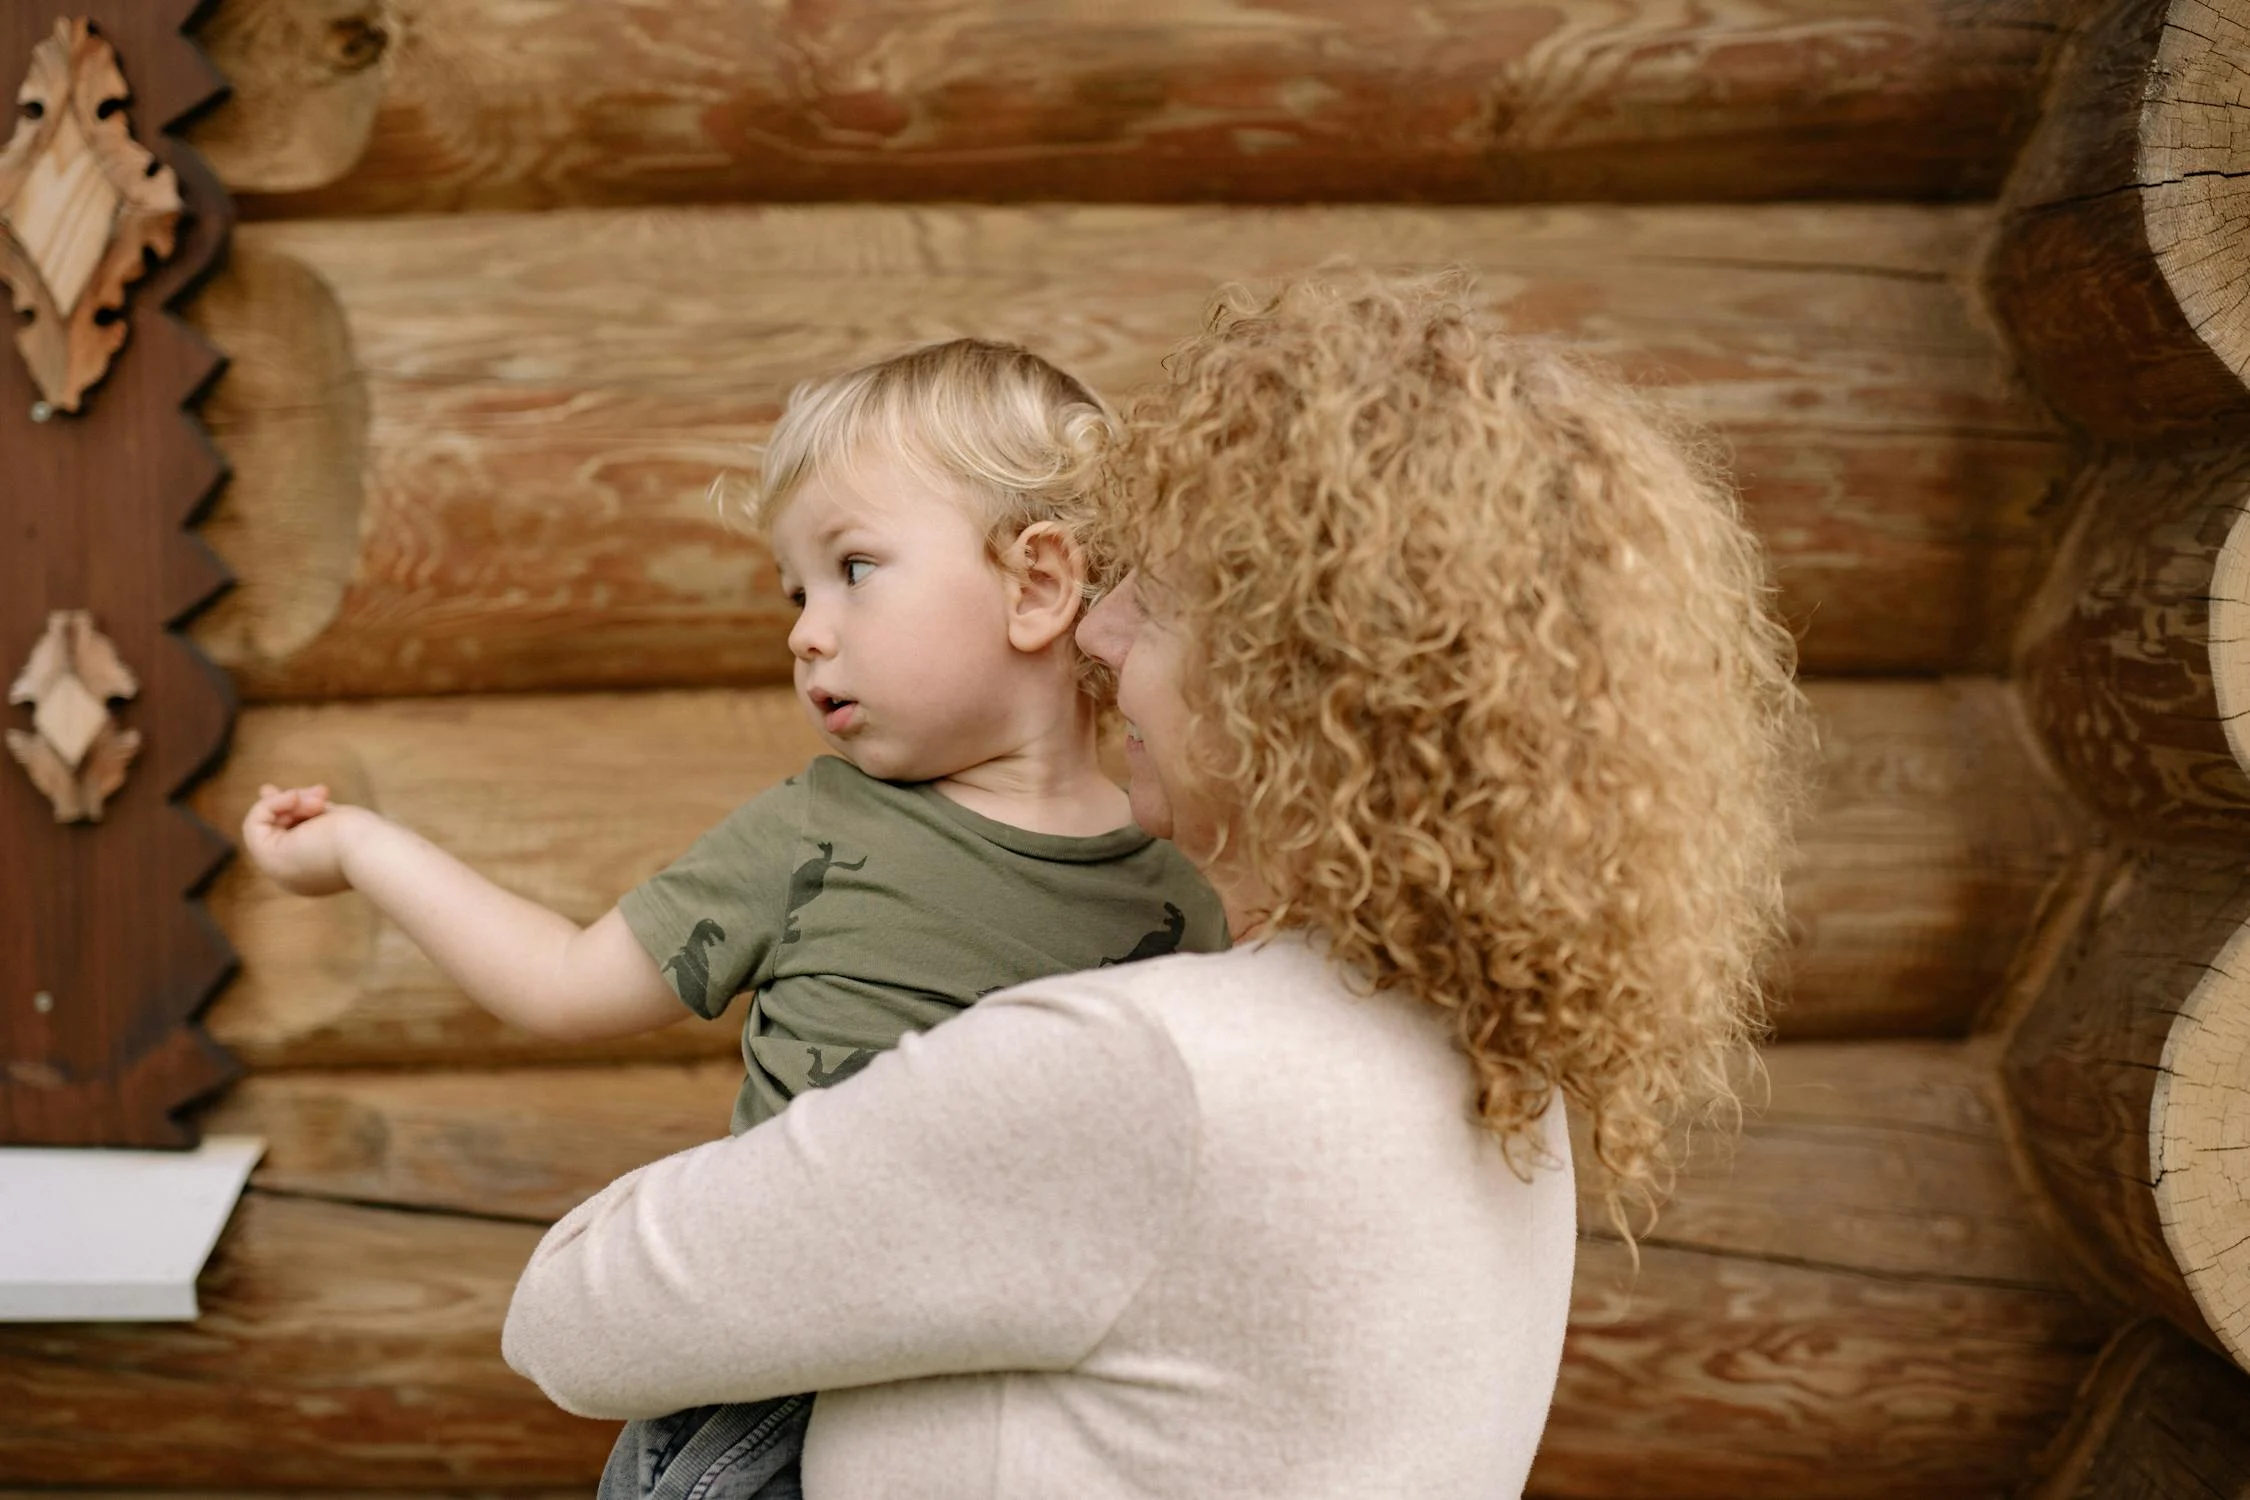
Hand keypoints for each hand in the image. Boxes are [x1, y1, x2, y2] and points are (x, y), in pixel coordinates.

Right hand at [242, 784, 363, 896]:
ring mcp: (278, 871)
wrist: (373, 852)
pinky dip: (272, 805)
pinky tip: (296, 799)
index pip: (286, 839)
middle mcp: (292, 877)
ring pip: (266, 824)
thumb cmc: (364, 836)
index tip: (302, 794)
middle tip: (321, 792)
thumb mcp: (327, 818)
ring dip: (293, 803)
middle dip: (292, 804)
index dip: (288, 812)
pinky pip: (253, 823)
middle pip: (276, 830)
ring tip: (321, 801)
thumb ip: (299, 809)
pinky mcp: (269, 860)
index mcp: (311, 874)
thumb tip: (264, 790)